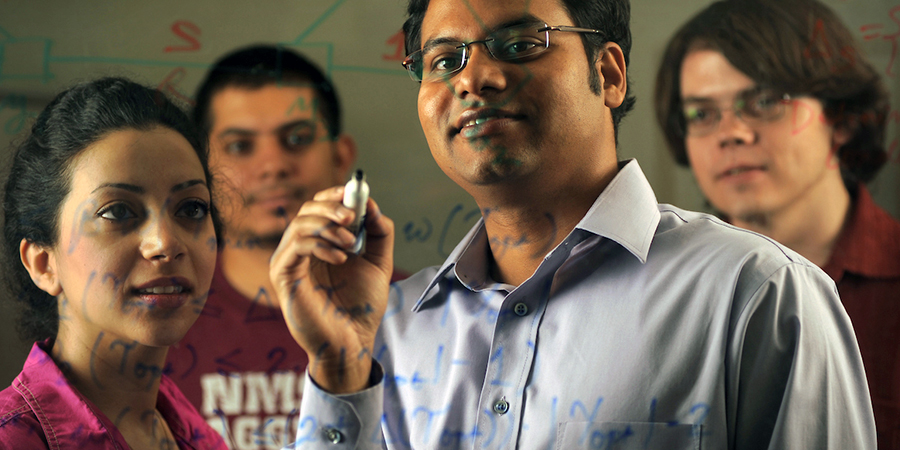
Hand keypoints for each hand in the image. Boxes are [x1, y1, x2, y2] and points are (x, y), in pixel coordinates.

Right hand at [269, 186, 393, 392]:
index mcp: (319, 244)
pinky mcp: (283, 276)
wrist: (352, 341)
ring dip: (327, 227)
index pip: (318, 208)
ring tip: (349, 243)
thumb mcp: (378, 263)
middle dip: (330, 207)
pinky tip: (341, 258)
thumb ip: (379, 234)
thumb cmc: (361, 306)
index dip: (333, 195)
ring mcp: (289, 262)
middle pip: (306, 210)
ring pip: (299, 225)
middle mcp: (300, 250)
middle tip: (351, 216)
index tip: (353, 190)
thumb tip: (372, 205)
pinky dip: (320, 245)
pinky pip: (296, 247)